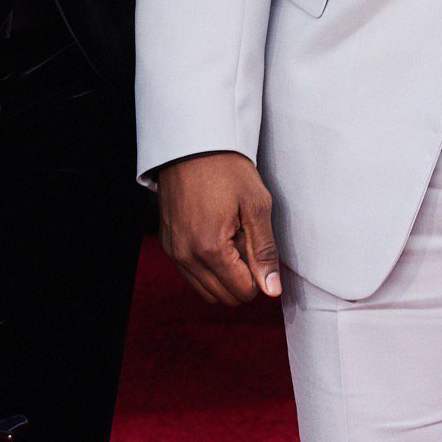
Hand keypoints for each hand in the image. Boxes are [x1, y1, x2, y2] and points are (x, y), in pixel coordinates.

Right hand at [157, 151, 280, 307]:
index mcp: (211, 249)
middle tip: (246, 241)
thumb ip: (265, 251)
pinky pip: (191, 274)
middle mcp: (187, 256)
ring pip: (206, 290)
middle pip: (224, 297)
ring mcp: (174, 252)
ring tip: (232, 239)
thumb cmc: (227, 170)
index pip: (242, 291)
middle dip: (242, 278)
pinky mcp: (168, 245)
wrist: (192, 144)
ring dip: (224, 275)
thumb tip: (272, 289)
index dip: (259, 275)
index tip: (257, 245)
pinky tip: (216, 238)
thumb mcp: (257, 206)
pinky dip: (208, 268)